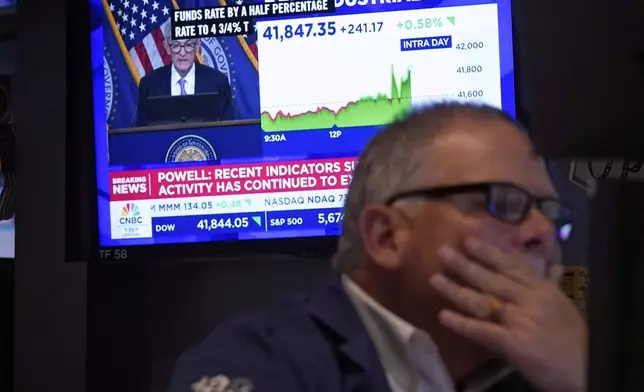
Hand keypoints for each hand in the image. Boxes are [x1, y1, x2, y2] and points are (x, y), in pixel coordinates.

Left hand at [429, 237, 586, 391]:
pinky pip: (482, 330)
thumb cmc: (577, 338)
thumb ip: (551, 282)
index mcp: (543, 288)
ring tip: (434, 279)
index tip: (469, 238)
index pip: (512, 265)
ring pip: (483, 301)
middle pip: (492, 279)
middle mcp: (530, 299)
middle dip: (465, 264)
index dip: (488, 251)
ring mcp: (521, 320)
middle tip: (442, 252)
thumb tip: (552, 263)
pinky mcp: (514, 343)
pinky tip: (443, 316)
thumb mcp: (564, 304)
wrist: (588, 369)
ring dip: (456, 290)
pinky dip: (461, 323)